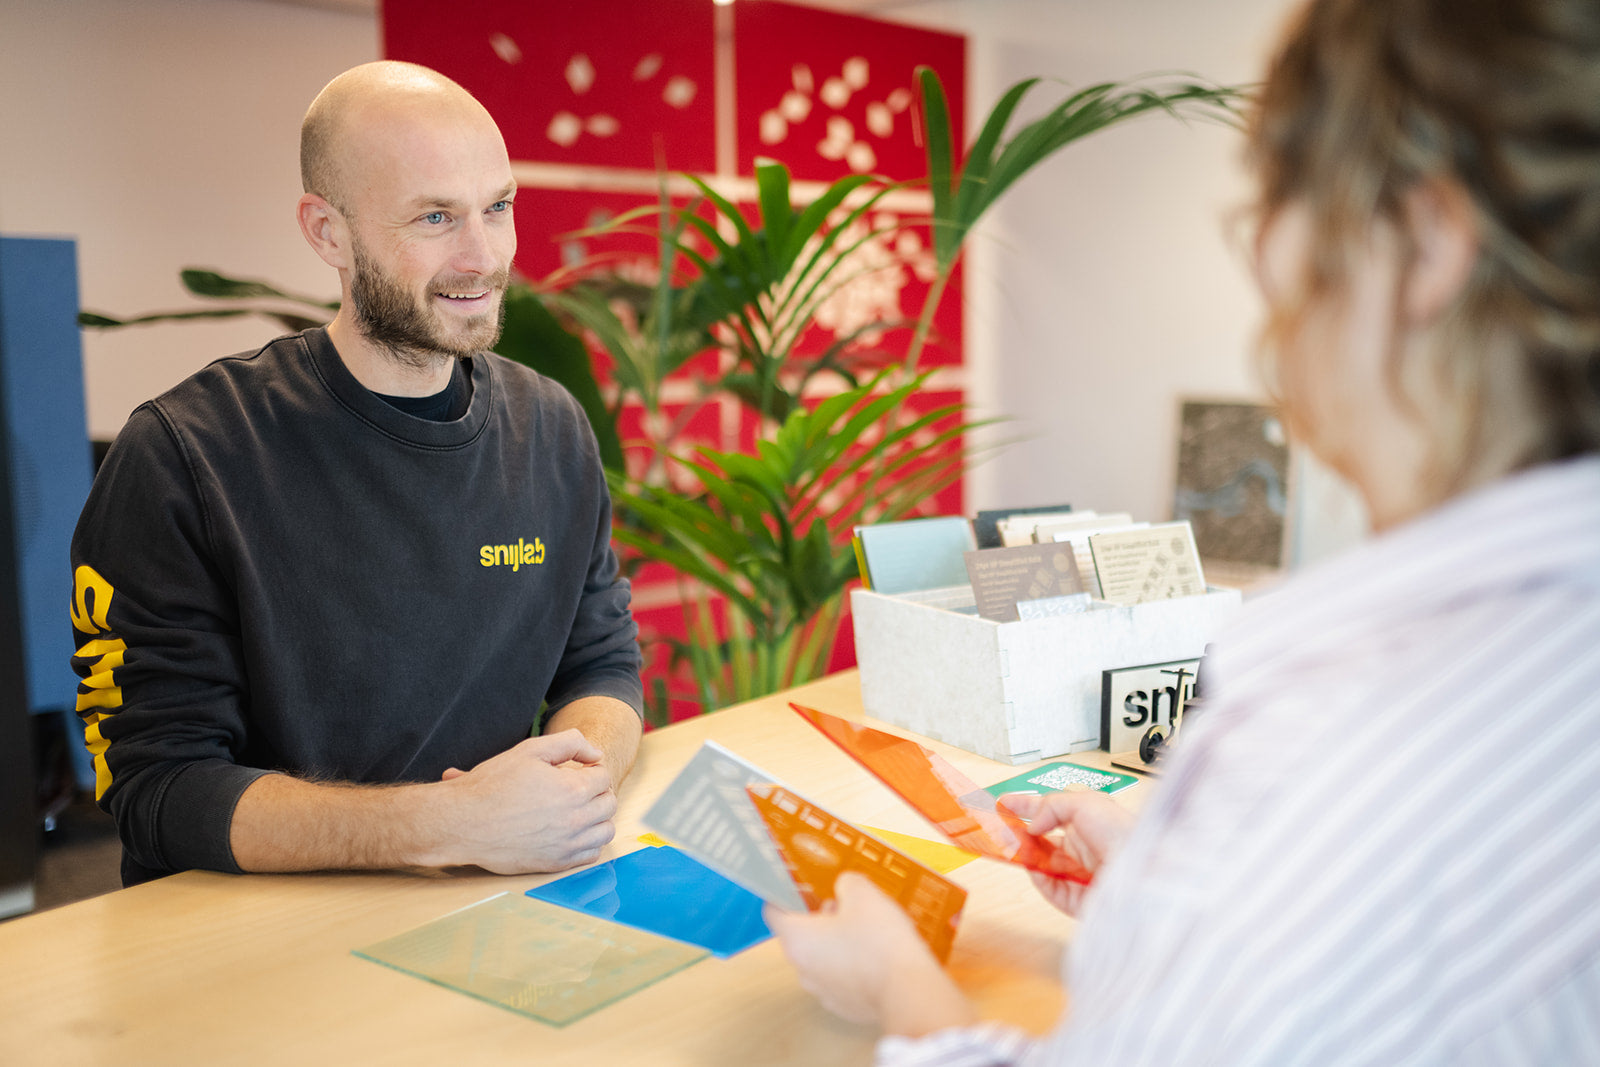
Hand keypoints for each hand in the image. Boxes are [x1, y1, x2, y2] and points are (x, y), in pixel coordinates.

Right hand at [435, 729, 616, 873]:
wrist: (464, 823)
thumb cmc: (493, 784)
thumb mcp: (531, 750)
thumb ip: (570, 743)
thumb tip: (596, 754)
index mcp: (573, 790)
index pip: (604, 777)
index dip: (591, 769)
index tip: (577, 770)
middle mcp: (575, 820)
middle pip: (609, 803)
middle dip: (597, 791)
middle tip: (578, 787)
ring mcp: (567, 845)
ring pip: (606, 831)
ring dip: (598, 818)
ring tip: (579, 808)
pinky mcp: (556, 863)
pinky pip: (591, 854)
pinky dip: (589, 842)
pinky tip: (573, 831)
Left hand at [765, 872, 974, 1035]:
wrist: (908, 989)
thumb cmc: (880, 941)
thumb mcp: (862, 893)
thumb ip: (846, 883)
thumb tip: (845, 888)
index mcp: (798, 940)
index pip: (773, 912)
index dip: (785, 893)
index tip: (801, 885)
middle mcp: (803, 969)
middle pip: (800, 934)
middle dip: (820, 916)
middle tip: (845, 904)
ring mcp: (823, 991)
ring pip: (821, 956)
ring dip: (836, 940)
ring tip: (867, 929)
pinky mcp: (844, 1005)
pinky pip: (840, 976)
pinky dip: (852, 964)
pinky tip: (876, 954)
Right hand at [999, 791, 1135, 916]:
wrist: (1143, 872)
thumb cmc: (1124, 835)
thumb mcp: (1085, 804)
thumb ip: (1051, 807)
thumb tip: (1032, 825)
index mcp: (1087, 823)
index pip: (1049, 813)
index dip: (1026, 807)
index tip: (1004, 803)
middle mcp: (1082, 849)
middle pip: (1042, 841)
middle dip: (1020, 834)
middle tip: (1000, 827)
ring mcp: (1077, 873)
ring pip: (1041, 865)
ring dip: (1025, 854)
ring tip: (1010, 844)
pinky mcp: (1075, 898)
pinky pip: (1048, 888)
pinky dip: (1036, 877)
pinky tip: (1030, 865)